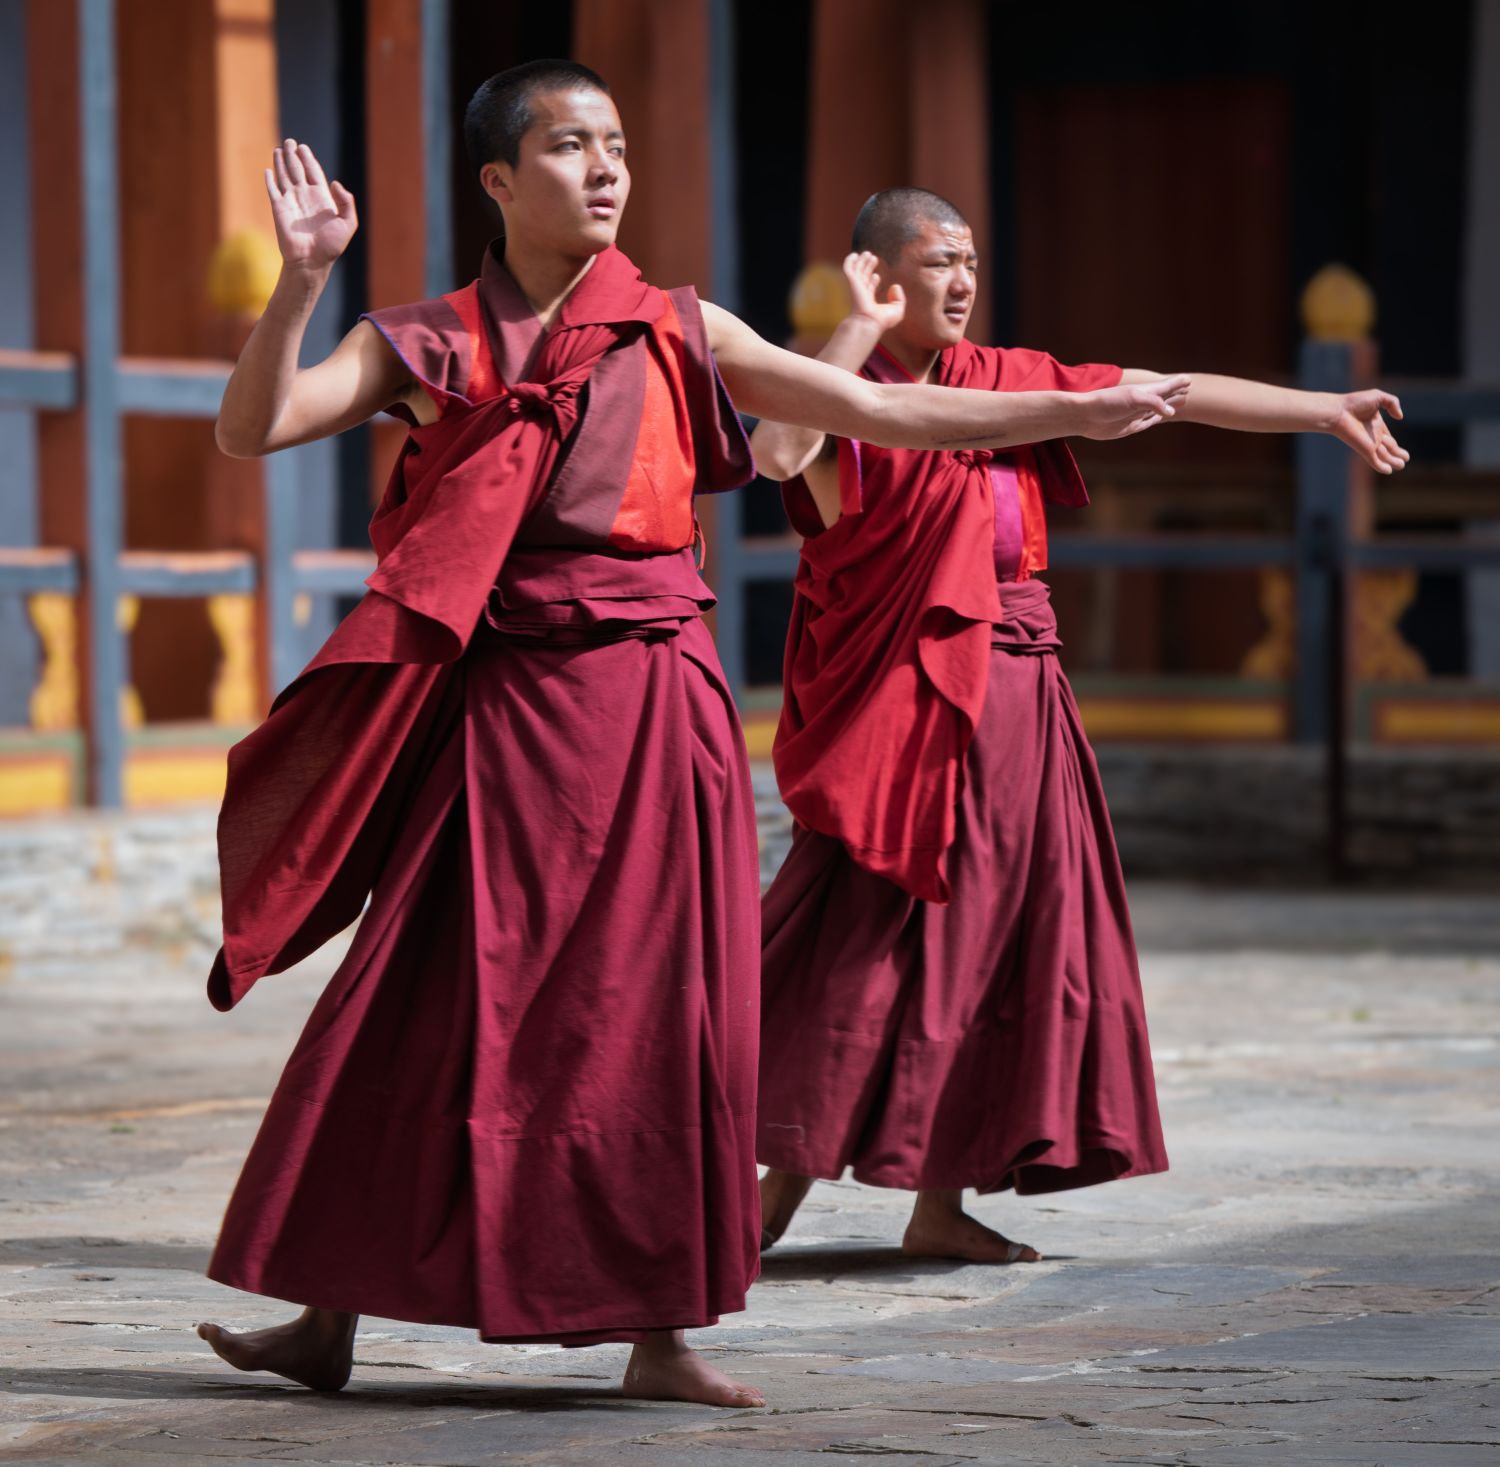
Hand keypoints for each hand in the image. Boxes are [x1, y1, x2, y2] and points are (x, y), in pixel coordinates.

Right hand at [264, 139, 357, 270]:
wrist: (311, 261)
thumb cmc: (331, 246)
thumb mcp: (348, 223)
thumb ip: (346, 202)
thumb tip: (334, 182)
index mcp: (321, 198)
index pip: (313, 172)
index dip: (309, 159)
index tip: (304, 148)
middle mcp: (305, 197)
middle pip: (298, 170)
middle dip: (294, 155)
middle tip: (290, 141)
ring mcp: (291, 201)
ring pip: (284, 176)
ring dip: (281, 162)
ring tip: (280, 148)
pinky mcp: (278, 208)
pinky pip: (273, 190)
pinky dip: (270, 179)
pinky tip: (268, 169)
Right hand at [842, 251, 905, 331]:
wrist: (869, 322)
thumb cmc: (882, 320)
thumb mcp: (897, 310)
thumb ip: (899, 298)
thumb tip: (895, 286)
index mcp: (869, 302)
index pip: (869, 289)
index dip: (873, 282)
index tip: (877, 276)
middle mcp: (861, 295)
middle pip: (863, 278)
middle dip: (868, 268)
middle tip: (873, 258)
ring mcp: (856, 289)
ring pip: (857, 272)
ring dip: (862, 262)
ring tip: (868, 253)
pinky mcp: (853, 283)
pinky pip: (849, 269)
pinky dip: (850, 261)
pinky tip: (854, 254)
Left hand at [1077, 375, 1190, 439]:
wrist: (1086, 416)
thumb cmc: (1107, 403)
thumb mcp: (1133, 399)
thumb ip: (1153, 403)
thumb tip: (1171, 412)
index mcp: (1145, 391)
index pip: (1166, 386)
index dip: (1177, 383)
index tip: (1189, 379)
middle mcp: (1143, 402)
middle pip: (1165, 396)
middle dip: (1176, 392)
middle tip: (1189, 388)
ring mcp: (1138, 414)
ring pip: (1159, 409)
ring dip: (1169, 405)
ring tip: (1180, 400)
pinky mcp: (1132, 426)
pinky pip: (1150, 421)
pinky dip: (1158, 418)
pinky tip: (1162, 416)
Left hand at [1330, 389, 1407, 473]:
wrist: (1339, 411)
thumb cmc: (1354, 403)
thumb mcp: (1378, 396)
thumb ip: (1392, 403)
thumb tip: (1400, 417)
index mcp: (1377, 425)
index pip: (1388, 438)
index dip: (1395, 445)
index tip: (1403, 452)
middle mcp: (1374, 436)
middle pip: (1388, 448)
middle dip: (1397, 454)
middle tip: (1405, 460)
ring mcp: (1370, 444)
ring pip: (1384, 456)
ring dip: (1393, 461)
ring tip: (1401, 466)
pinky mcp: (1365, 449)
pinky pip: (1375, 461)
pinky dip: (1382, 466)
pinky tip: (1388, 471)